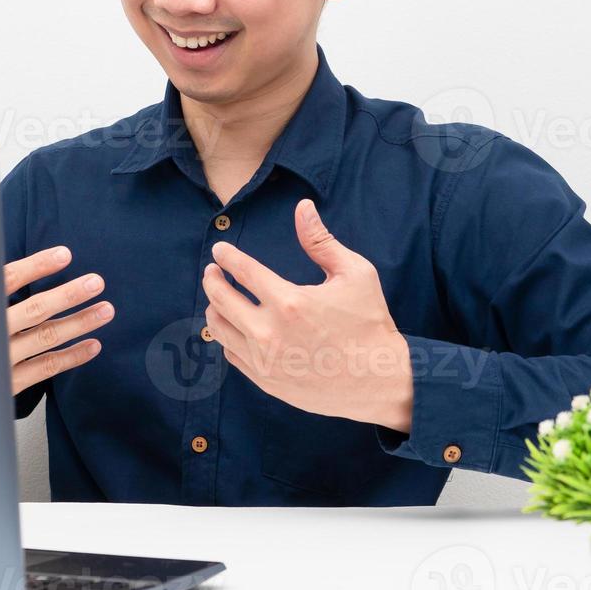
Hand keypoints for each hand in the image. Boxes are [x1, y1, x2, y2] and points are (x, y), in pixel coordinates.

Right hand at [5, 246, 111, 396]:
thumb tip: (6, 268)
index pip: (6, 280)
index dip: (37, 266)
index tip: (64, 255)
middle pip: (33, 310)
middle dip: (68, 295)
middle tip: (96, 282)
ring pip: (45, 338)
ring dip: (79, 322)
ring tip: (105, 310)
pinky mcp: (7, 384)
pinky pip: (45, 368)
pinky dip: (71, 357)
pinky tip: (92, 345)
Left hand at [201, 198, 412, 431]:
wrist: (379, 381)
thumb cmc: (370, 323)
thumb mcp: (355, 274)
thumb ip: (321, 241)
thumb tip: (302, 208)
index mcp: (290, 301)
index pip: (242, 270)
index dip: (226, 256)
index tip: (220, 250)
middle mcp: (270, 332)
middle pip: (220, 299)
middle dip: (211, 279)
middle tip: (212, 271)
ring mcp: (264, 360)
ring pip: (219, 329)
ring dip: (214, 308)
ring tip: (219, 297)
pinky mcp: (265, 380)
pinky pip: (231, 354)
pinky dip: (228, 336)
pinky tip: (236, 327)